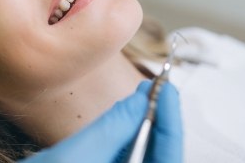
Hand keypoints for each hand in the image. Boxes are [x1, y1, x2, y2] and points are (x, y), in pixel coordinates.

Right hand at [20, 80, 182, 162]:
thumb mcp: (74, 156)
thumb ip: (111, 127)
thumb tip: (142, 99)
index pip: (168, 155)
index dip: (171, 120)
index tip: (166, 88)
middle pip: (160, 153)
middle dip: (159, 119)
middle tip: (158, 88)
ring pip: (145, 152)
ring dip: (146, 124)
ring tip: (144, 96)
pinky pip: (126, 154)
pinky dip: (129, 133)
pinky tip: (123, 115)